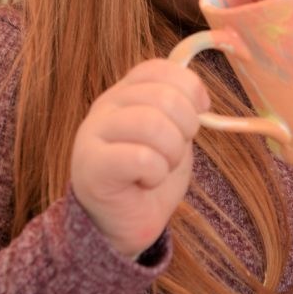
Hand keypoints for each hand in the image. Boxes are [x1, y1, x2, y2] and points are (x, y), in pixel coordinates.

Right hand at [70, 59, 209, 258]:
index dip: (188, 87)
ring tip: (161, 168)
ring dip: (171, 153)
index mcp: (126, 92)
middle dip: (186, 127)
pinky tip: (146, 181)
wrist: (123, 225)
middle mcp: (106, 106)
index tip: (200, 111)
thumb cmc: (149, 177)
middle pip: (162, 95)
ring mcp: (94, 133)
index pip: (158, 68)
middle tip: (176, 151)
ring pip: (153, 124)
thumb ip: (181, 108)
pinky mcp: (92, 166)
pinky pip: (141, 157)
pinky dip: (156, 173)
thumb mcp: (173, 134)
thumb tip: (200, 97)